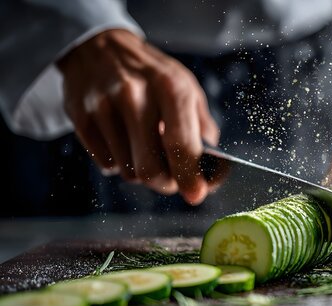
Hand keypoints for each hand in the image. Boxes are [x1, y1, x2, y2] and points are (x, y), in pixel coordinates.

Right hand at [57, 29, 218, 204]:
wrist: (101, 47)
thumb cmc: (153, 74)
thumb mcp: (187, 88)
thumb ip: (202, 128)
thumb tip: (212, 171)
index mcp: (170, 87)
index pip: (181, 144)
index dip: (190, 176)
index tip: (195, 194)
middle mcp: (135, 95)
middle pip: (149, 168)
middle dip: (165, 183)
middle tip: (171, 179)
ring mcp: (103, 106)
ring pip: (127, 171)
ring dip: (142, 172)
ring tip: (145, 150)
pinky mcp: (81, 117)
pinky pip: (106, 164)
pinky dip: (120, 164)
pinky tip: (124, 142)